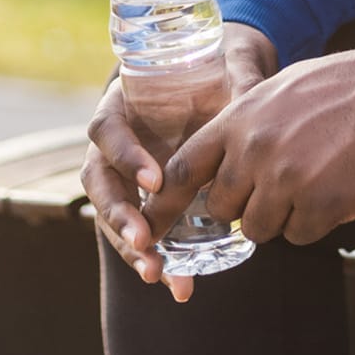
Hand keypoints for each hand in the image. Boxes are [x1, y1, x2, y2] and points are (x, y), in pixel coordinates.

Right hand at [83, 21, 277, 298]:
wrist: (222, 81)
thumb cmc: (217, 70)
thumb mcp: (228, 70)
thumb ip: (237, 82)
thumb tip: (254, 94)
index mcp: (123, 105)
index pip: (107, 129)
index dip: (126, 156)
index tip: (156, 180)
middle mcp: (114, 144)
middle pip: (100, 183)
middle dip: (120, 215)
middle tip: (145, 240)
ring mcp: (125, 176)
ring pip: (113, 215)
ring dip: (132, 247)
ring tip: (158, 274)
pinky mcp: (145, 202)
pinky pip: (141, 231)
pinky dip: (156, 258)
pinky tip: (178, 283)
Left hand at [142, 37, 354, 298]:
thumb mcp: (289, 86)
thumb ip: (253, 120)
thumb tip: (231, 154)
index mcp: (243, 115)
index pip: (182, 168)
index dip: (165, 202)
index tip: (152, 223)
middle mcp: (256, 148)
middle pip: (222, 208)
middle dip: (246, 206)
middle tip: (283, 187)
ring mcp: (287, 178)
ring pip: (259, 229)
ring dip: (285, 216)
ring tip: (321, 181)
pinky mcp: (322, 204)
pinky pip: (300, 236)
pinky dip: (319, 222)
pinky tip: (343, 189)